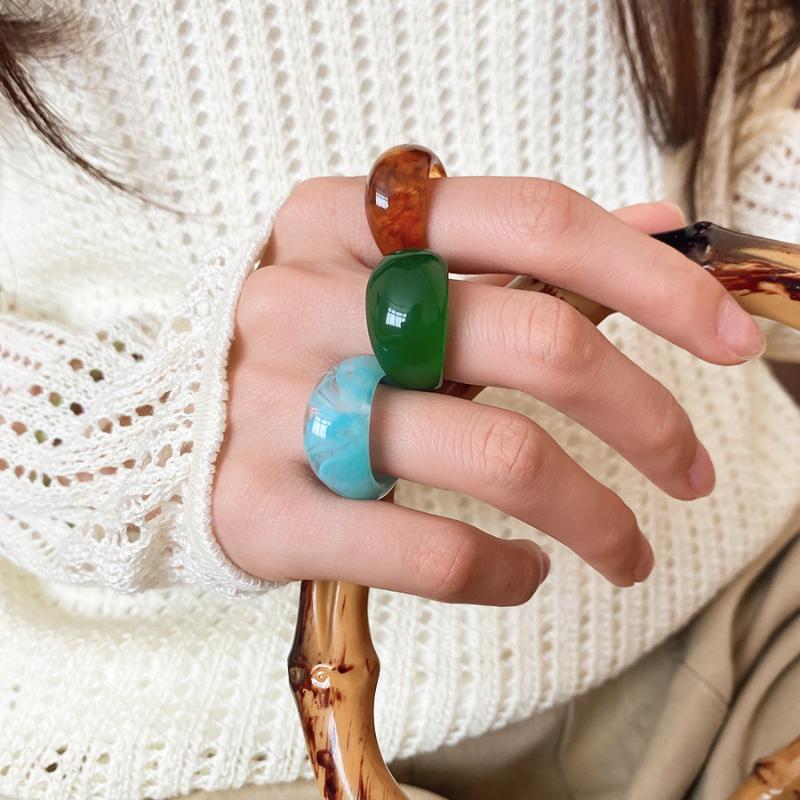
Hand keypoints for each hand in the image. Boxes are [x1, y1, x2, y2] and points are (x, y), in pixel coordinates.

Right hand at [213, 177, 764, 604]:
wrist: (157, 424)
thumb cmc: (304, 344)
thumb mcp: (390, 273)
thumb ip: (520, 254)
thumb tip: (656, 232)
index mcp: (346, 220)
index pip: (533, 222)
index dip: (650, 276)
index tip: (728, 338)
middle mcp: (309, 300)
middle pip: (532, 342)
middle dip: (646, 416)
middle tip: (690, 470)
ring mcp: (277, 406)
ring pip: (495, 455)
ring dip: (595, 514)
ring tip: (628, 549)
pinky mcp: (260, 507)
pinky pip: (422, 549)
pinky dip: (502, 573)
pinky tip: (525, 574)